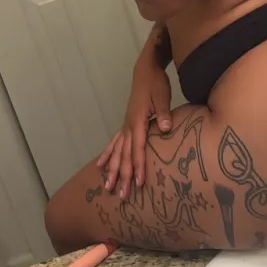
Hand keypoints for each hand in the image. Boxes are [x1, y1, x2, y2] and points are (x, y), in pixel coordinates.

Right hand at [97, 25, 172, 198]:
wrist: (145, 70)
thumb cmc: (156, 83)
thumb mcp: (163, 96)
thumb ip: (163, 113)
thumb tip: (165, 129)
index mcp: (138, 121)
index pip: (138, 149)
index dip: (138, 166)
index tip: (139, 183)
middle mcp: (128, 126)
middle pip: (125, 155)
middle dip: (124, 176)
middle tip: (122, 196)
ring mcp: (125, 125)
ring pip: (117, 152)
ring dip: (113, 170)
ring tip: (108, 188)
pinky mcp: (126, 123)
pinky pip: (114, 143)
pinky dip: (108, 155)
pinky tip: (101, 166)